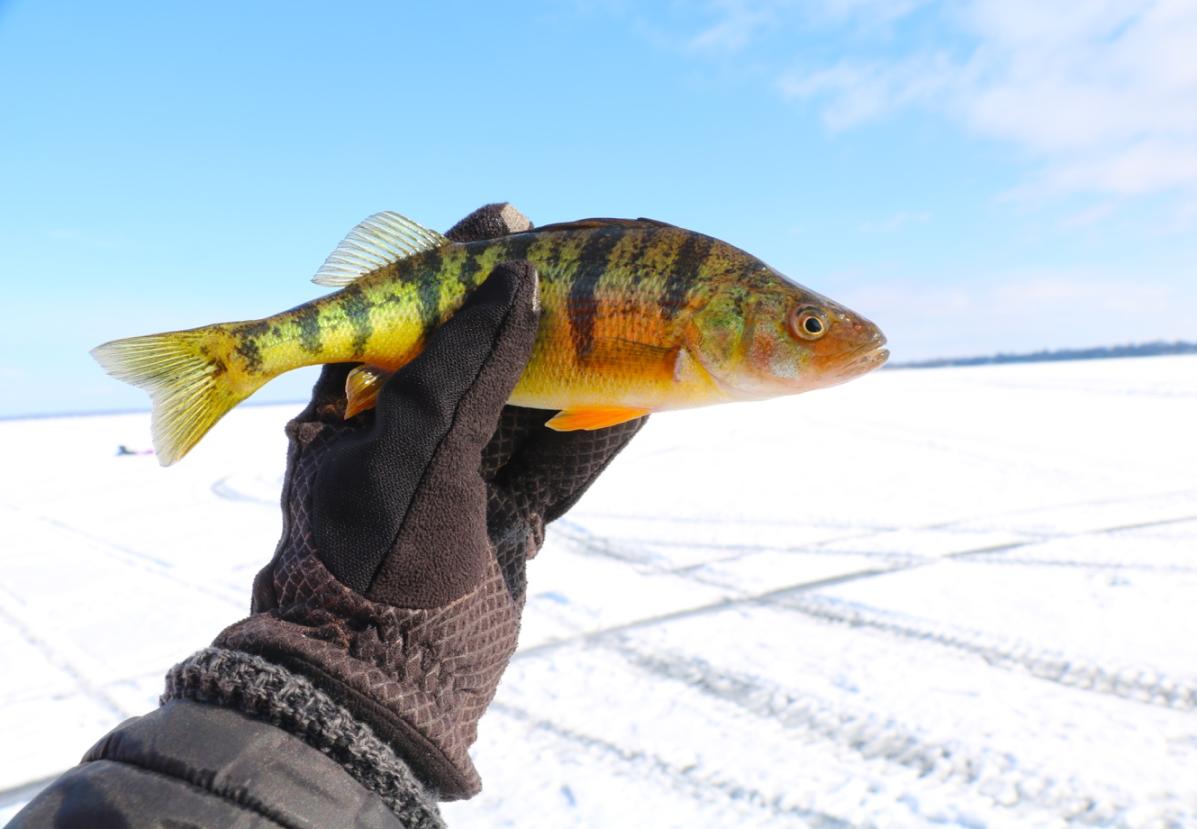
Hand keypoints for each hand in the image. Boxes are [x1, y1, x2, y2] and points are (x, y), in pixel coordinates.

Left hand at [204, 205, 645, 800]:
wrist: (389, 688)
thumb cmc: (373, 566)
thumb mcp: (415, 451)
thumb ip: (466, 365)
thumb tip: (519, 276)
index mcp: (361, 400)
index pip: (412, 302)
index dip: (460, 258)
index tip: (508, 220)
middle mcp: (413, 426)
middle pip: (483, 340)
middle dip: (535, 300)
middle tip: (587, 252)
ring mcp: (465, 469)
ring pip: (532, 392)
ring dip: (580, 352)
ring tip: (630, 303)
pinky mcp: (511, 510)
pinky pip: (565, 452)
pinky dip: (603, 419)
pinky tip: (646, 384)